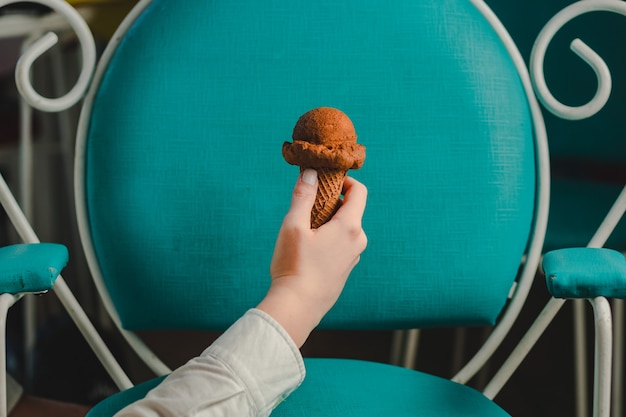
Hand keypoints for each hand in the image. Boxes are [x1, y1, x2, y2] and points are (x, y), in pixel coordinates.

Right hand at [257, 169, 367, 346]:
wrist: (297, 307)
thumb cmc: (294, 266)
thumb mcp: (294, 225)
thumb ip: (303, 196)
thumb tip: (311, 173)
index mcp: (350, 227)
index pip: (359, 192)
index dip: (344, 181)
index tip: (325, 181)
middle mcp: (358, 241)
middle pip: (351, 210)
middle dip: (330, 202)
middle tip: (307, 207)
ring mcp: (353, 257)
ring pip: (345, 228)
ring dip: (328, 222)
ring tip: (304, 231)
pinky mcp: (346, 270)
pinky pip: (341, 244)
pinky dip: (329, 238)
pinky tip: (308, 250)